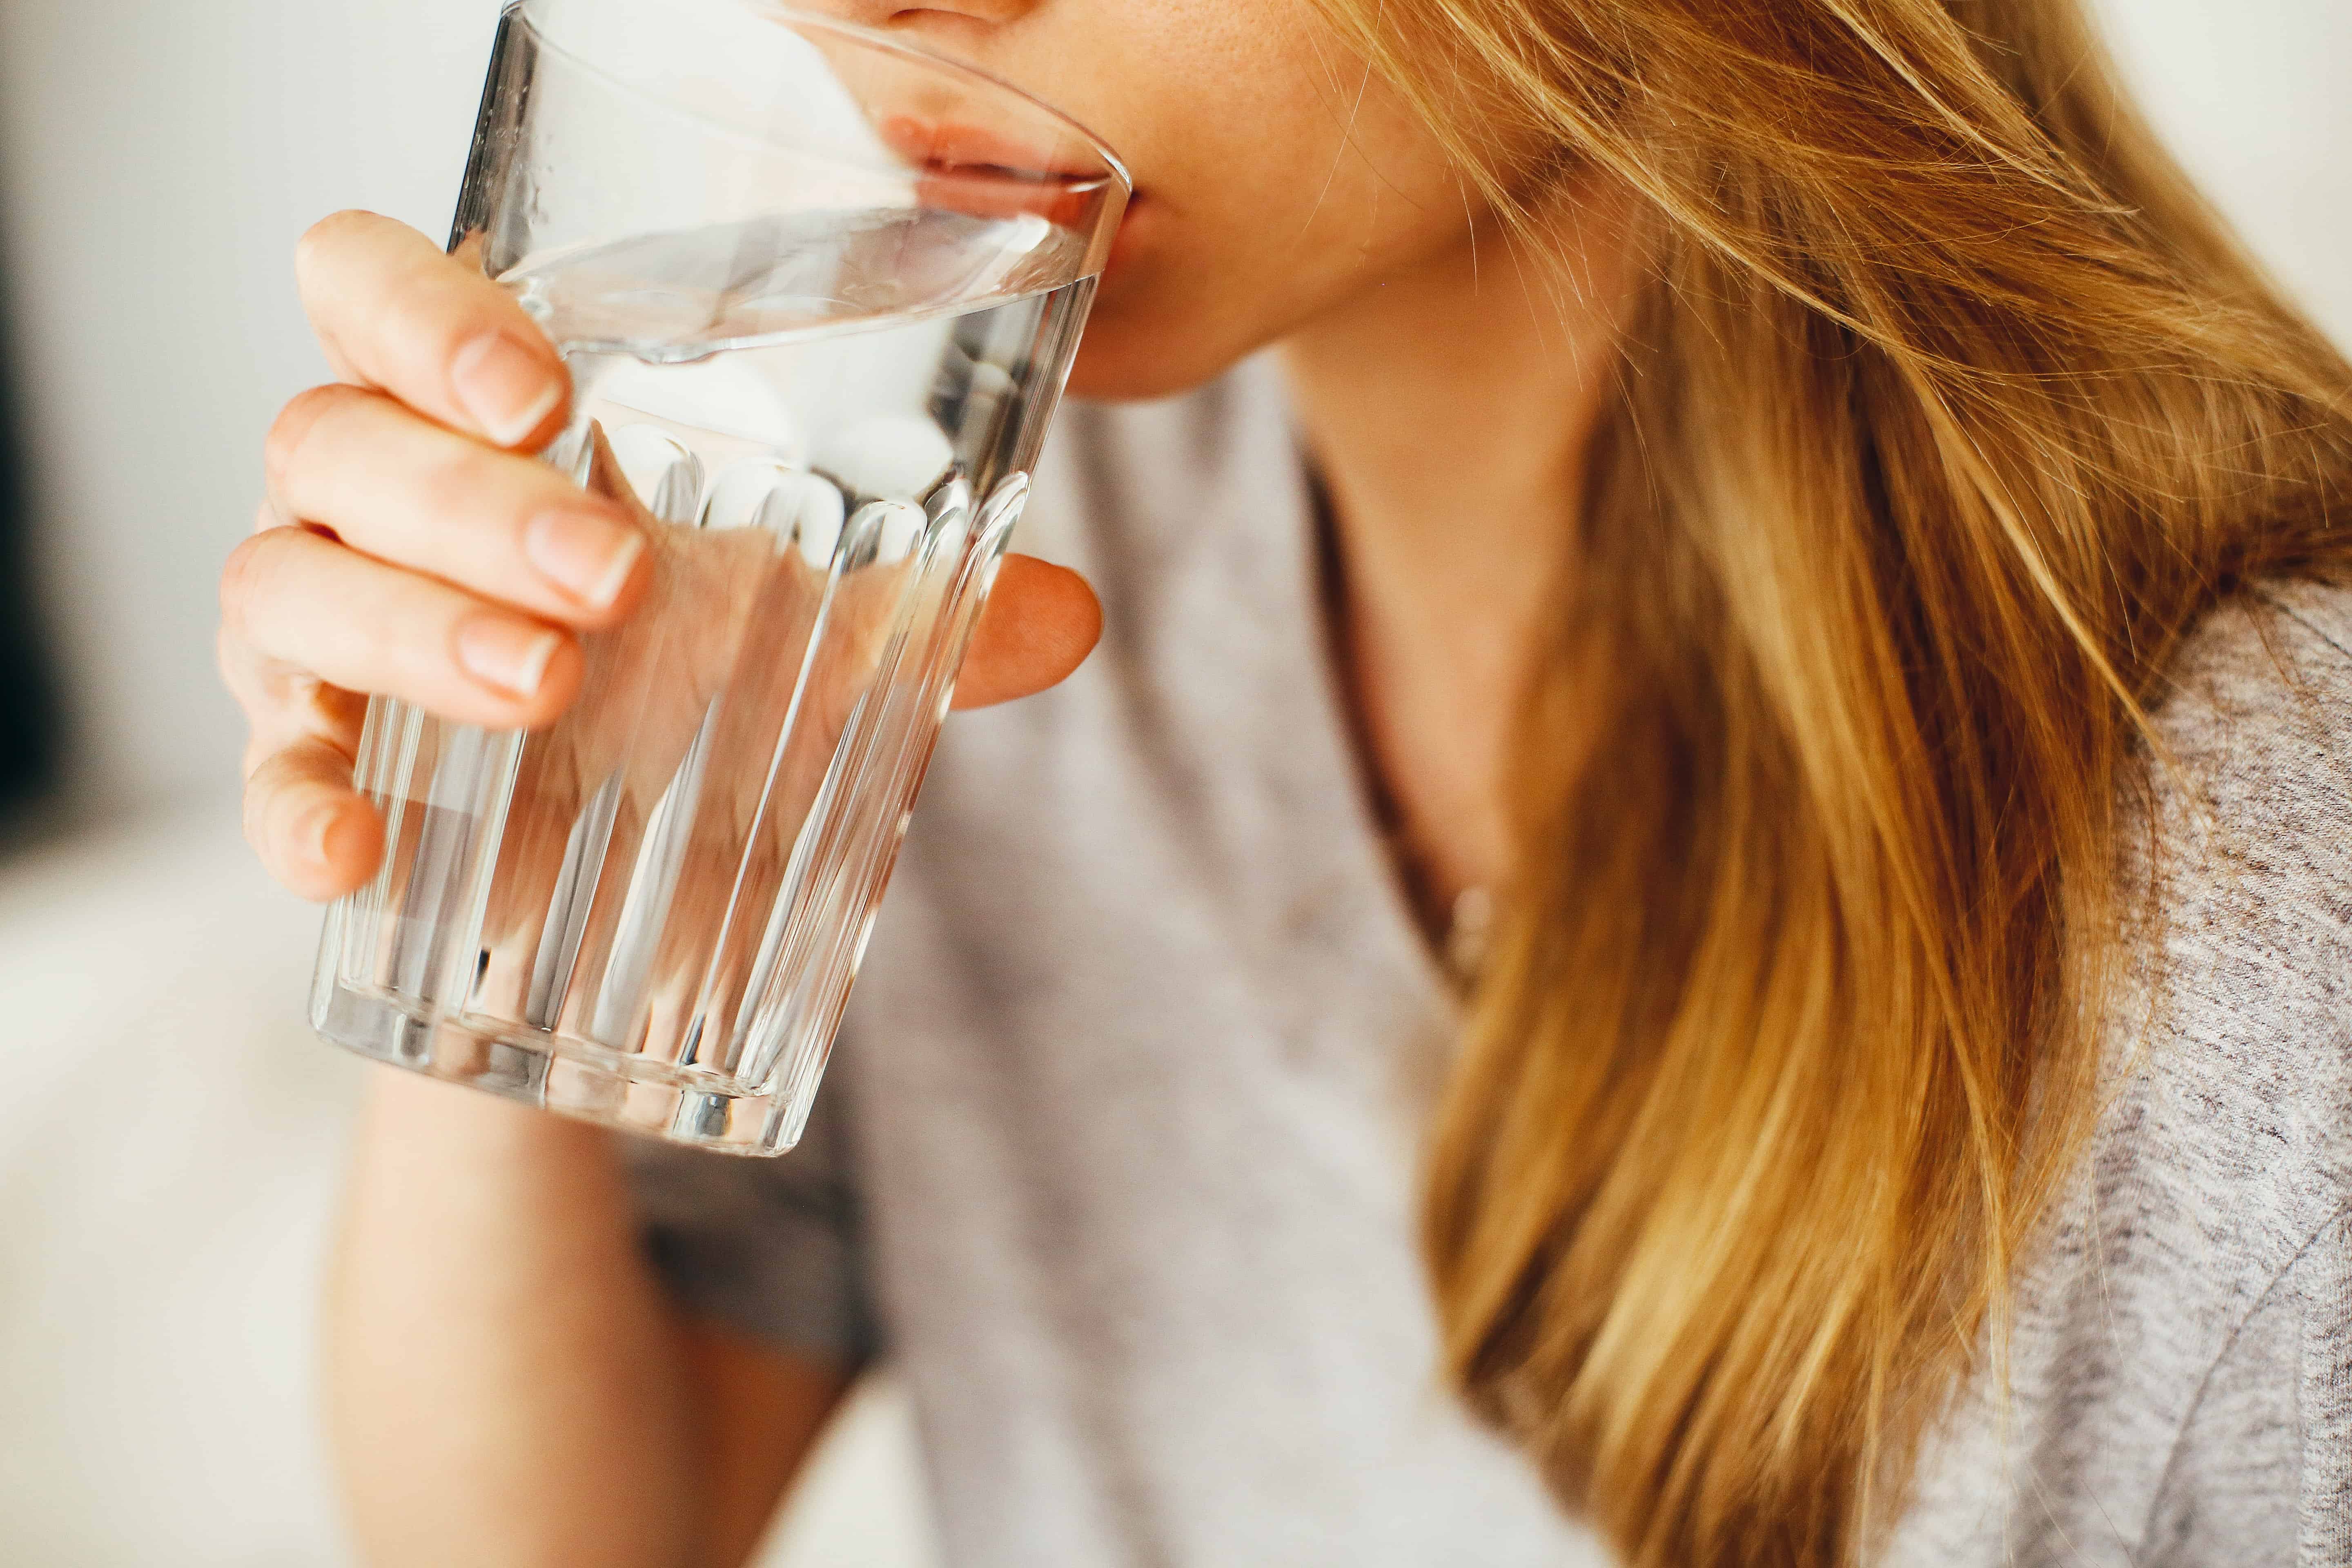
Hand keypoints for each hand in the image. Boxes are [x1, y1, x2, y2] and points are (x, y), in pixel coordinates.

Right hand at [222, 210, 1100, 903]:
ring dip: (412, 628)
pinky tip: (353, 854)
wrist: (622, 877)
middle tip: (612, 575)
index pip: (371, 289)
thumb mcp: (808, 642)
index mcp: (473, 421)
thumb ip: (925, 619)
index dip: (424, 311)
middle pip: (334, 435)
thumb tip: (1071, 614)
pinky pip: (264, 772)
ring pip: (284, 579)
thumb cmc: (690, 693)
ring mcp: (315, 631)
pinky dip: (296, 805)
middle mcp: (367, 501)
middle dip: (468, 499)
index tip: (543, 390)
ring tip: (547, 685)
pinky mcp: (308, 763)